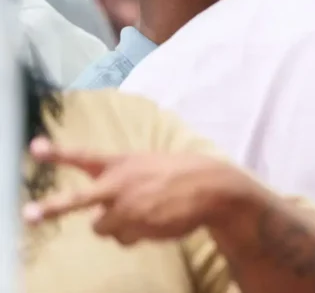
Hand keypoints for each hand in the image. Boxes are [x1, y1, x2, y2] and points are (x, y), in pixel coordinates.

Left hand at [22, 137, 251, 245]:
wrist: (212, 189)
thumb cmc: (180, 175)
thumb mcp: (148, 166)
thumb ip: (120, 182)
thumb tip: (100, 214)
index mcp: (122, 163)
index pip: (85, 157)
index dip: (58, 153)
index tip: (35, 148)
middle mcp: (120, 185)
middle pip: (78, 198)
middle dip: (53, 208)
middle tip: (30, 214)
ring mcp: (128, 208)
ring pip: (102, 229)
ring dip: (116, 227)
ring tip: (143, 216)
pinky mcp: (139, 227)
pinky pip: (125, 239)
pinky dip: (136, 235)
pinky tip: (155, 223)